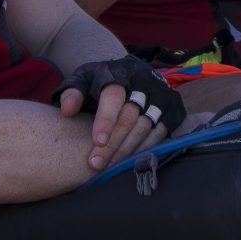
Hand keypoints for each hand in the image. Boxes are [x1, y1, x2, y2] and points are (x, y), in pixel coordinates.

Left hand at [60, 57, 185, 171]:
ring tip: (110, 167)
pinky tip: (129, 160)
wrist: (128, 74)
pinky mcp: (173, 107)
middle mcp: (144, 80)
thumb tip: (67, 110)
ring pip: (145, 127)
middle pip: (129, 116)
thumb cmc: (99, 84)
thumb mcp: (82, 82)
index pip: (114, 97)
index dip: (106, 120)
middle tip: (95, 165)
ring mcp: (161, 93)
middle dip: (113, 143)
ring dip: (127, 150)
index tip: (97, 141)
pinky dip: (145, 148)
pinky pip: (160, 132)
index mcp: (119, 72)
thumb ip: (72, 93)